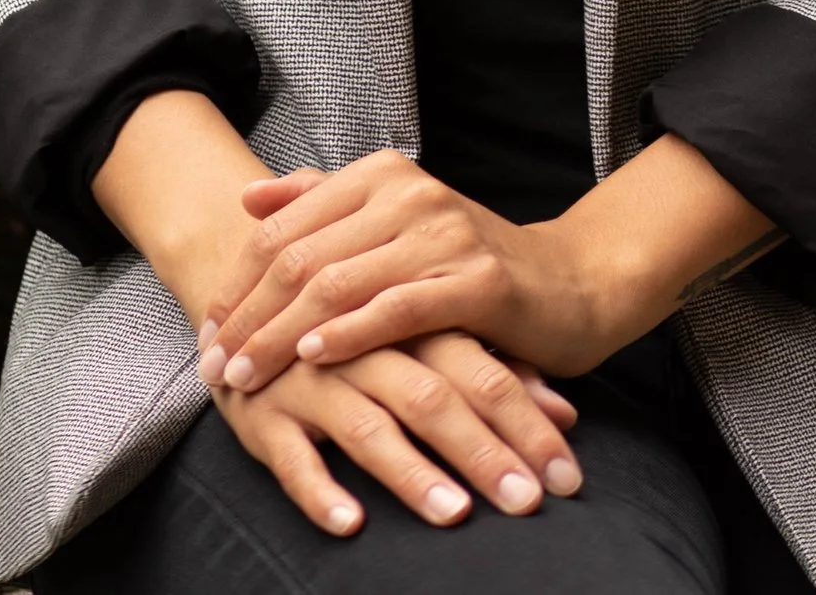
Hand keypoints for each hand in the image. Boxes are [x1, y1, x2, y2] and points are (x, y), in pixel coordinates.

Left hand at [201, 152, 627, 393]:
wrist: (568, 285)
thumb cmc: (468, 264)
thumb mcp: (394, 224)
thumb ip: (323, 204)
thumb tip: (248, 195)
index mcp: (382, 173)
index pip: (285, 226)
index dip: (238, 280)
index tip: (205, 329)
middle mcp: (408, 192)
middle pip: (302, 256)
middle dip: (248, 314)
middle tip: (212, 364)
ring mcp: (442, 233)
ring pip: (337, 284)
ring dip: (280, 335)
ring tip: (244, 377)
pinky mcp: (475, 280)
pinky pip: (395, 308)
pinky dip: (347, 333)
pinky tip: (312, 357)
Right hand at [214, 329, 583, 541]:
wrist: (250, 294)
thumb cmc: (357, 330)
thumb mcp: (423, 338)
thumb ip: (489, 370)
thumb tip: (565, 415)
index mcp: (407, 321)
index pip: (478, 370)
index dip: (524, 420)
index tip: (564, 474)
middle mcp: (362, 347)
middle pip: (431, 395)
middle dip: (482, 451)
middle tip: (526, 501)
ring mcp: (309, 379)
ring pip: (366, 425)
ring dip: (411, 472)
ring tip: (455, 513)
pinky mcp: (262, 413)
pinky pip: (291, 457)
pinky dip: (319, 489)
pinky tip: (351, 522)